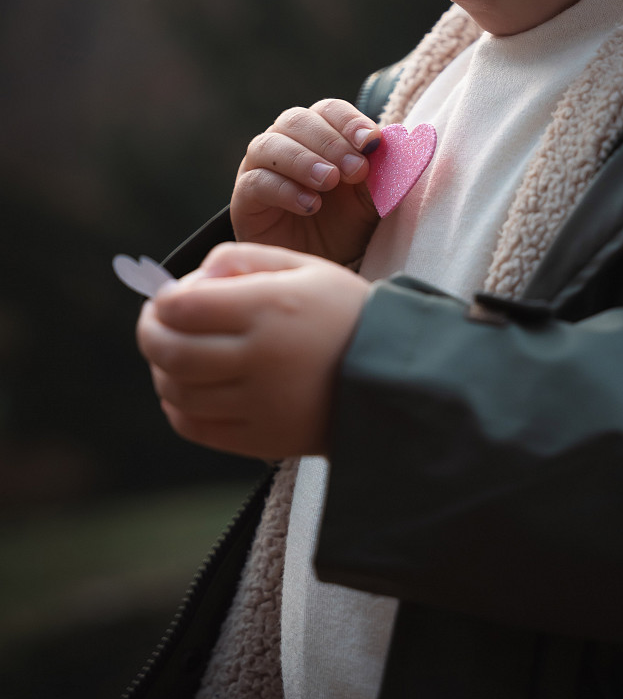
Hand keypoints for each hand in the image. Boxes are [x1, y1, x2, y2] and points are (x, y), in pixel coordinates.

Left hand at [136, 242, 371, 459]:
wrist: (395, 376)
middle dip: (150, 333)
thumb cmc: (346, 312)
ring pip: (177, 390)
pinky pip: (195, 426)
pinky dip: (177, 406)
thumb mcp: (305, 267)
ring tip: (173, 354)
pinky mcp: (261, 438)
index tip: (165, 297)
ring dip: (161, 369)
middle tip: (154, 323)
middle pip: (170, 351)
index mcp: (269, 307)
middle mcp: (259, 357)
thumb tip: (191, 279)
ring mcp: (258, 403)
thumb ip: (244, 259)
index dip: (162, 301)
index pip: (182, 307)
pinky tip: (185, 389)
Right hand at [231, 100, 382, 263]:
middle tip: (355, 168)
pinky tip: (310, 205)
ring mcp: (261, 168)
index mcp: (320, 135)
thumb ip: (382, 172)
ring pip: (269, 145)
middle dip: (330, 142)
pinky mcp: (245, 200)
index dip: (348, 120)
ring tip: (329, 182)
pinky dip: (284, 189)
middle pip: (297, 120)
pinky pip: (256, 182)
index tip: (371, 141)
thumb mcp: (372, 199)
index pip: (329, 110)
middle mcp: (286, 144)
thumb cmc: (346, 227)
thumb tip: (397, 143)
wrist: (320, 268)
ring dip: (303, 160)